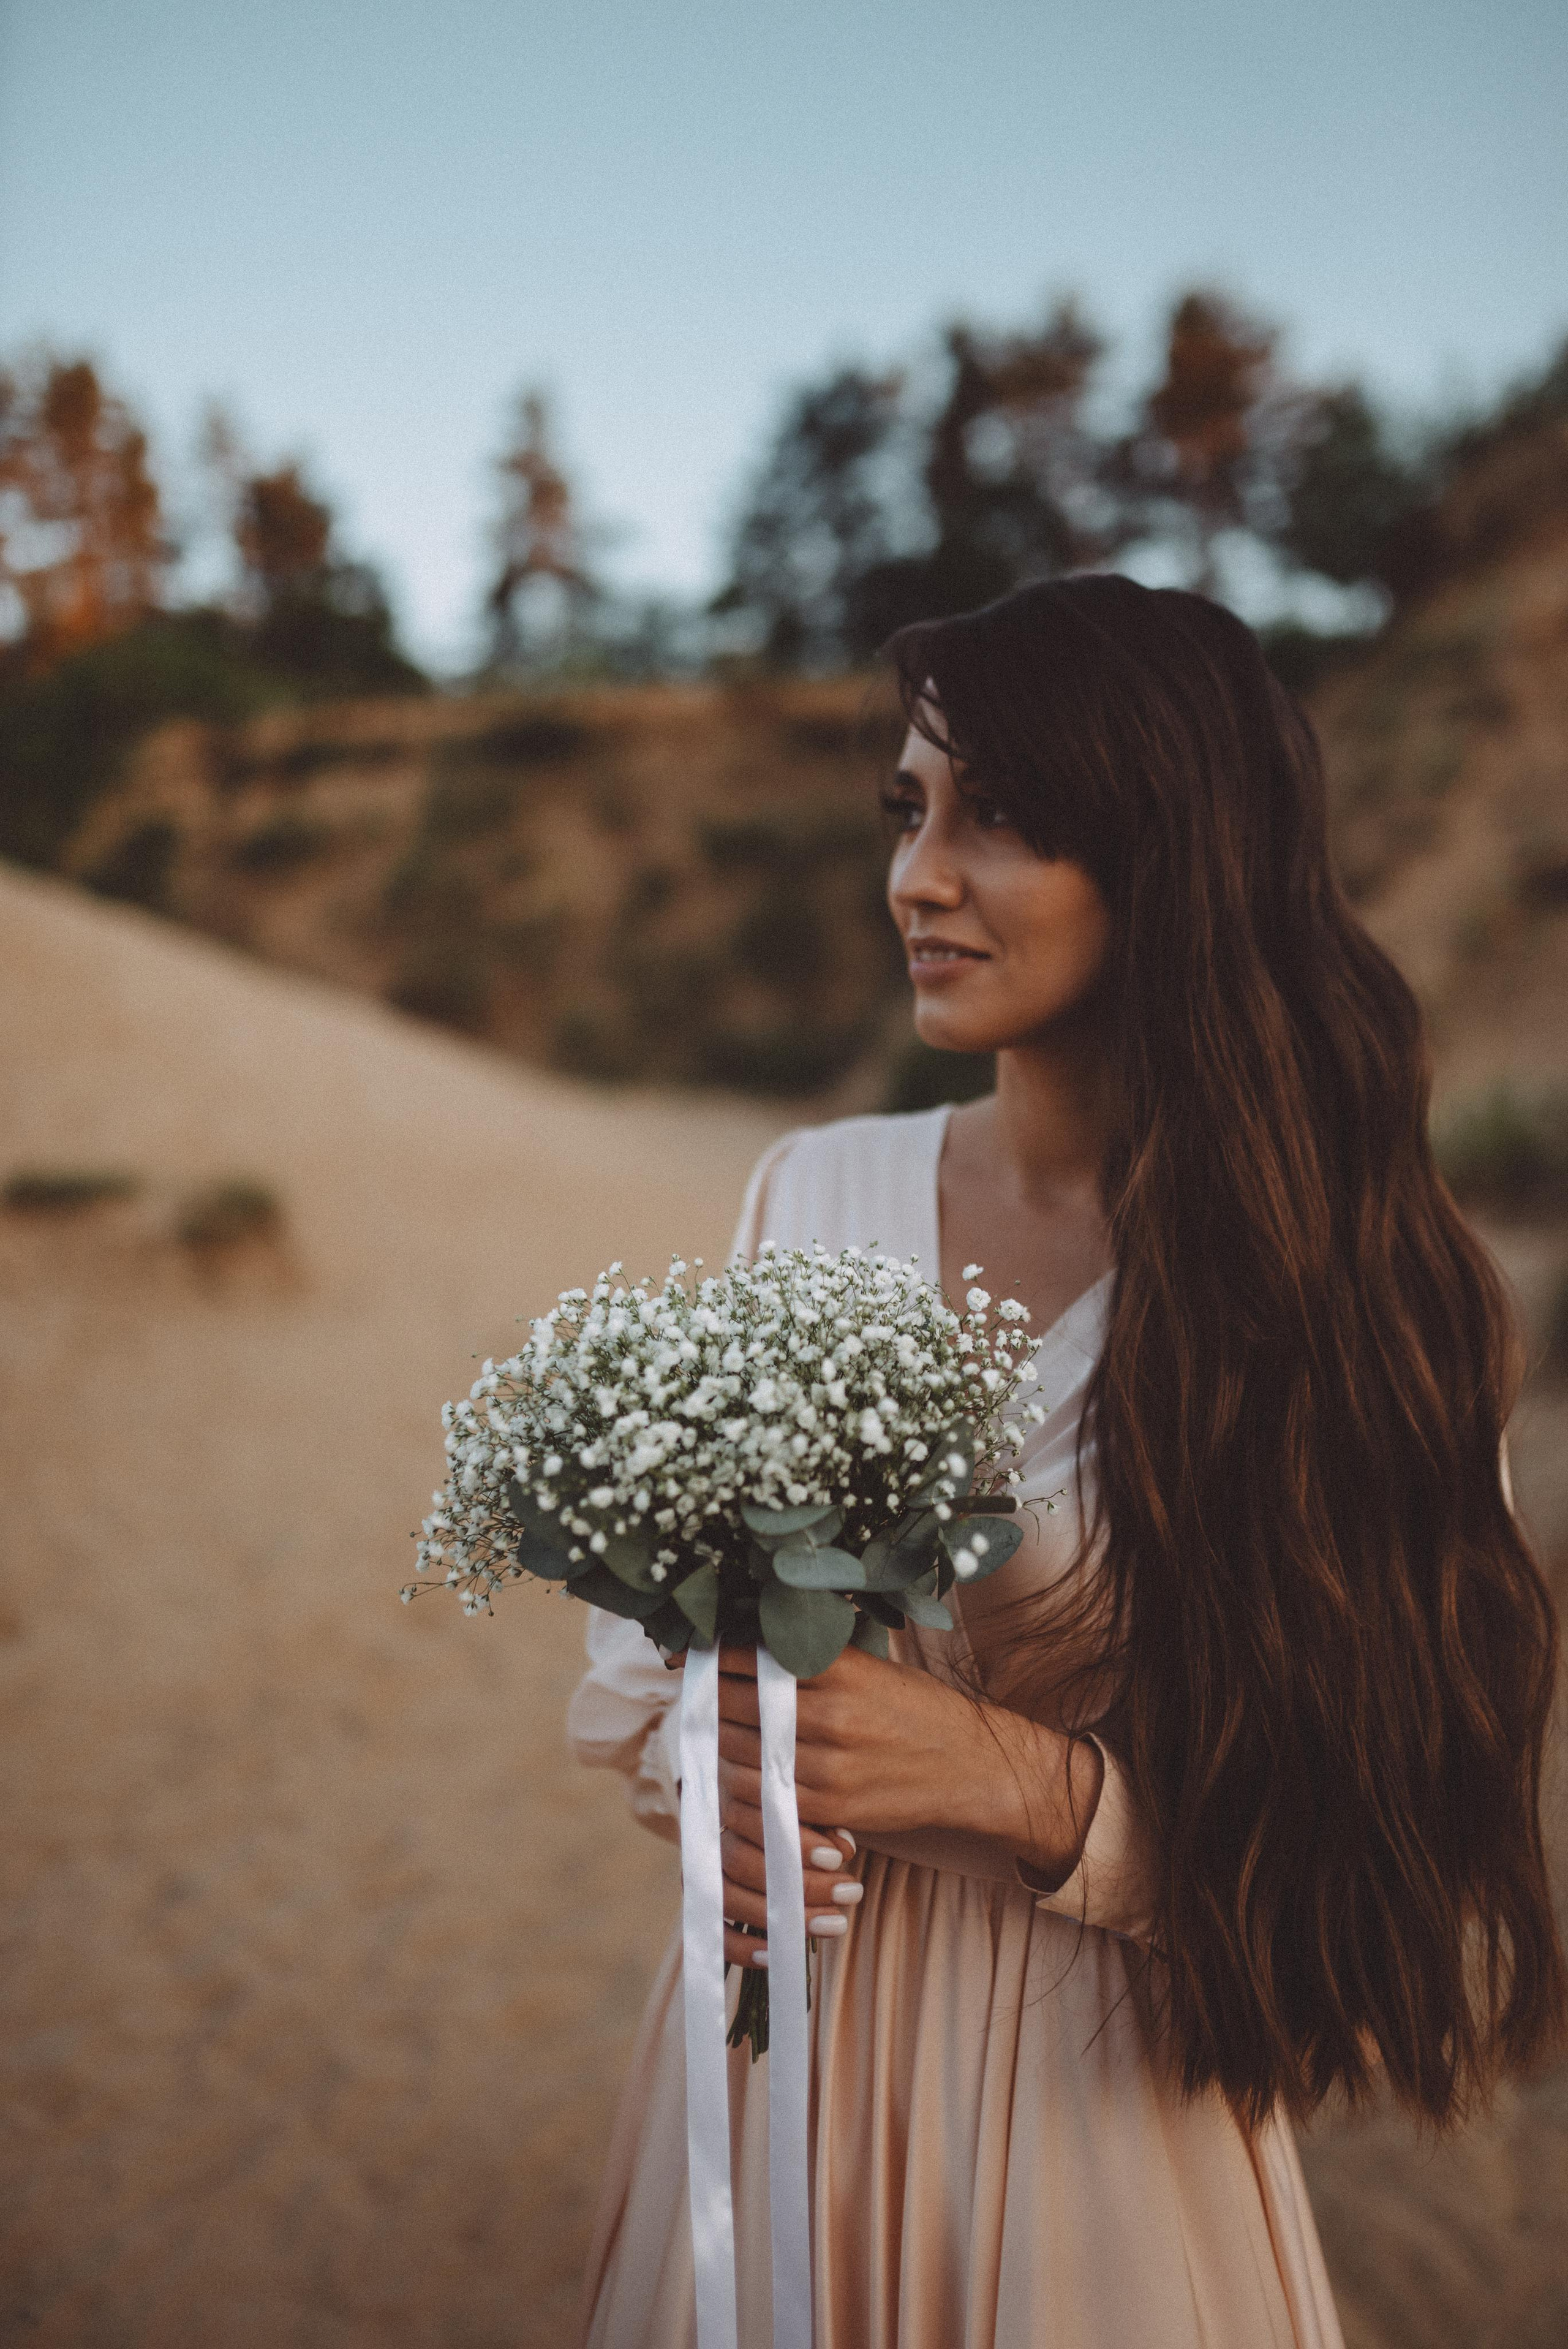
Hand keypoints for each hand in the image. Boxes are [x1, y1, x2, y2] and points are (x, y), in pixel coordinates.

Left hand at [707, 1641, 1098, 1964]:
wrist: (972, 1766)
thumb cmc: (916, 1709)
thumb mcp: (870, 1668)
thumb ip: (811, 1661)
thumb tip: (746, 1648)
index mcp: (840, 1670)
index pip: (753, 1655)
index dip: (711, 1652)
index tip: (684, 1648)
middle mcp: (830, 1715)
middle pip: (736, 1703)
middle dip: (708, 1694)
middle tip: (692, 1686)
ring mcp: (827, 1766)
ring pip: (740, 1750)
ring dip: (721, 1739)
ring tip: (714, 1727)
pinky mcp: (830, 1806)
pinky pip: (763, 1793)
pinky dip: (745, 1779)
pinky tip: (743, 1766)